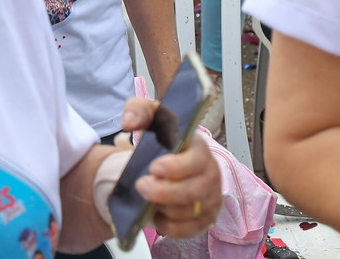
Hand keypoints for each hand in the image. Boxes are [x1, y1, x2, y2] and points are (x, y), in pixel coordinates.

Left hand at [116, 98, 223, 238]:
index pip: (197, 160)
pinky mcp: (205, 218)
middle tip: (141, 186)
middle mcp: (210, 174)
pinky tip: (156, 216)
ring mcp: (211, 198)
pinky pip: (190, 230)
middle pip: (195, 191)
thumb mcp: (150, 117)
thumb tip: (129, 122)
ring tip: (147, 200)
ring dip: (165, 208)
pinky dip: (171, 226)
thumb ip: (138, 110)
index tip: (154, 167)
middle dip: (165, 192)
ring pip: (191, 212)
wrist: (162, 160)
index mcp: (200, 149)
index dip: (177, 167)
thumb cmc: (160, 138)